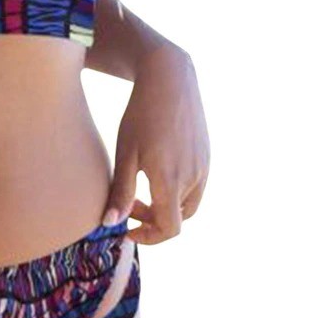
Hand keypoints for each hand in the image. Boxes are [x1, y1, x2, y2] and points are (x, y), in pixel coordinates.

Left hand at [103, 44, 210, 243]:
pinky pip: (195, 186)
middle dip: (152, 219)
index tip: (127, 229)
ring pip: (187, 204)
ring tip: (140, 188)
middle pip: (178, 218)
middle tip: (128, 204)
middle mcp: (193, 178)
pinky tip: (156, 171)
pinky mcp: (207, 156)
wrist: (169, 80)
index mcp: (171, 180)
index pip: (169, 229)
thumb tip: (109, 224)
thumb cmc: (141, 115)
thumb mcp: (125, 153)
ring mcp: (204, 167)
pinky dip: (177, 191)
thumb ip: (121, 191)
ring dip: (165, 206)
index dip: (148, 237)